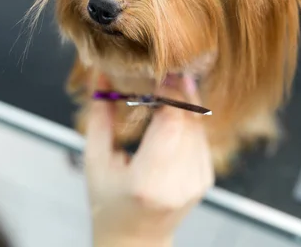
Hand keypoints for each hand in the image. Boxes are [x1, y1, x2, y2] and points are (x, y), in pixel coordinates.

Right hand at [84, 75, 214, 246]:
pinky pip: (201, 137)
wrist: (134, 239)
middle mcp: (178, 183)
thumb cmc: (108, 201)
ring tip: (165, 88)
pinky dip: (189, 120)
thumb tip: (101, 73)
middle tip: (162, 71)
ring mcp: (197, 183)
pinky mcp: (205, 179)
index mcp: (147, 181)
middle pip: (189, 120)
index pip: (172, 122)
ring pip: (199, 125)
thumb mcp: (95, 160)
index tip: (159, 70)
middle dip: (178, 91)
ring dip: (185, 103)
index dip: (170, 91)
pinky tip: (173, 113)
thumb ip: (100, 115)